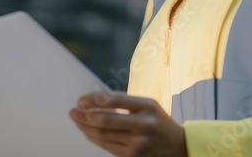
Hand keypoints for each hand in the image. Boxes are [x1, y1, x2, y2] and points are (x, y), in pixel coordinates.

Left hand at [69, 92, 186, 156]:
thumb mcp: (148, 105)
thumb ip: (125, 102)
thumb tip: (95, 101)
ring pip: (102, 134)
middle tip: (73, 111)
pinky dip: (93, 138)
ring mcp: (137, 143)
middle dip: (84, 115)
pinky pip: (106, 146)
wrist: (178, 147)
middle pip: (104, 120)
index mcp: (147, 106)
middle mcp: (142, 125)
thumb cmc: (159, 122)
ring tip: (77, 121)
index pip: (113, 100)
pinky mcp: (132, 156)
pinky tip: (88, 132)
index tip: (81, 99)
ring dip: (85, 127)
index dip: (92, 99)